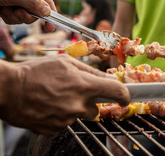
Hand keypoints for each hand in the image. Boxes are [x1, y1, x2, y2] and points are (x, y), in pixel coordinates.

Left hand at [0, 0, 56, 31]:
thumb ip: (33, 2)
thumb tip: (48, 12)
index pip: (48, 2)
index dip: (51, 15)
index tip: (51, 27)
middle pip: (37, 13)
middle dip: (26, 15)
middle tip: (18, 12)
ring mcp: (19, 2)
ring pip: (25, 18)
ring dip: (15, 16)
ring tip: (5, 8)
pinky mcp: (10, 9)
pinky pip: (15, 20)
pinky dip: (8, 17)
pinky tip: (1, 10)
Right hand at [1, 54, 129, 134]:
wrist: (8, 90)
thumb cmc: (36, 72)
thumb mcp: (66, 63)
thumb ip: (91, 72)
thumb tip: (109, 78)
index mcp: (84, 86)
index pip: (118, 93)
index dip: (125, 95)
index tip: (125, 97)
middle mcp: (78, 105)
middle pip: (97, 108)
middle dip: (90, 101)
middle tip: (75, 91)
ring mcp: (66, 120)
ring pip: (80, 115)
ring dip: (74, 107)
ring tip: (57, 96)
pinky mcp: (55, 129)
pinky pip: (65, 123)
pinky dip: (61, 115)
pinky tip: (49, 105)